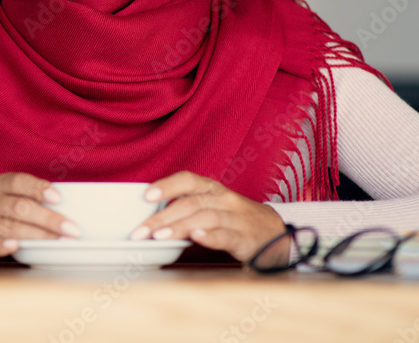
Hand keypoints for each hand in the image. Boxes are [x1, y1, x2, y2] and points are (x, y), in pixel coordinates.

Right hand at [0, 172, 79, 265]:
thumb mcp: (1, 195)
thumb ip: (25, 197)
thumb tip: (63, 207)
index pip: (19, 182)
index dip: (39, 188)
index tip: (58, 198)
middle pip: (21, 207)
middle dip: (49, 218)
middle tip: (71, 229)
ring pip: (11, 227)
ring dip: (38, 235)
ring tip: (58, 241)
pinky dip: (3, 245)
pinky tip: (16, 245)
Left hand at [130, 171, 288, 264]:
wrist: (277, 236)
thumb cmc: (237, 220)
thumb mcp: (214, 206)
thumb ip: (187, 207)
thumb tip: (152, 215)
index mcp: (214, 189)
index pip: (188, 180)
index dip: (167, 185)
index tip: (146, 196)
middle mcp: (225, 200)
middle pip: (191, 203)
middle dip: (162, 217)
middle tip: (141, 231)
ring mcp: (237, 219)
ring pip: (206, 217)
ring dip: (179, 227)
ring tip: (159, 236)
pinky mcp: (246, 239)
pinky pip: (227, 235)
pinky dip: (209, 237)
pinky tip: (195, 238)